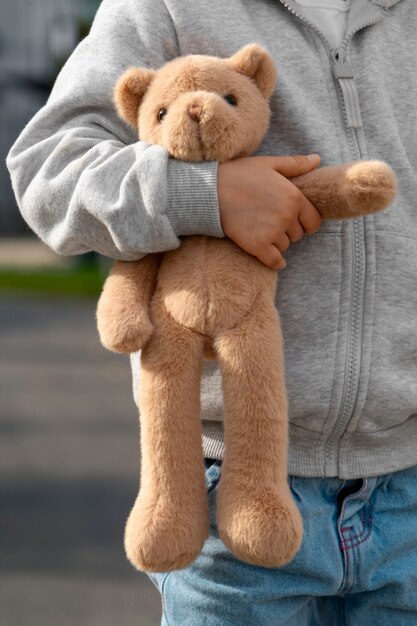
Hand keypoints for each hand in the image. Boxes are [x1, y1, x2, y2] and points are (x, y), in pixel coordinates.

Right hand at [218, 154, 321, 269]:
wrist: (210, 191)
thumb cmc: (239, 174)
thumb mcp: (269, 163)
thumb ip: (296, 164)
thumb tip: (317, 160)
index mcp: (294, 197)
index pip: (313, 221)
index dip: (305, 222)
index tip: (294, 221)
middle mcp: (287, 216)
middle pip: (298, 235)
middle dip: (288, 230)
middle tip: (271, 222)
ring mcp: (272, 232)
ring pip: (285, 246)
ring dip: (277, 242)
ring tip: (262, 230)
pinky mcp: (257, 246)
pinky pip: (275, 261)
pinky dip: (275, 261)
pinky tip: (273, 258)